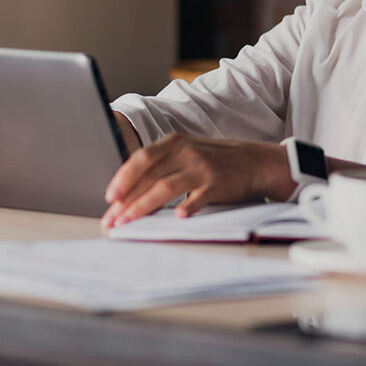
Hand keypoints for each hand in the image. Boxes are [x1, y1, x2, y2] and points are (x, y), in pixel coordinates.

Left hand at [100, 134, 292, 227]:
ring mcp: (202, 168)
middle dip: (126, 201)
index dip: (122, 179)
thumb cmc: (216, 161)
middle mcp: (185, 152)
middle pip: (148, 177)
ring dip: (143, 207)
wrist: (256, 162)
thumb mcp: (187, 154)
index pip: (141, 160)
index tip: (109, 198)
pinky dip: (187, 207)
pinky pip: (199, 197)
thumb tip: (129, 191)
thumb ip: (162, 166)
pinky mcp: (218, 184)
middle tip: (112, 220)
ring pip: (165, 188)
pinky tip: (177, 217)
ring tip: (129, 222)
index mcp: (174, 143)